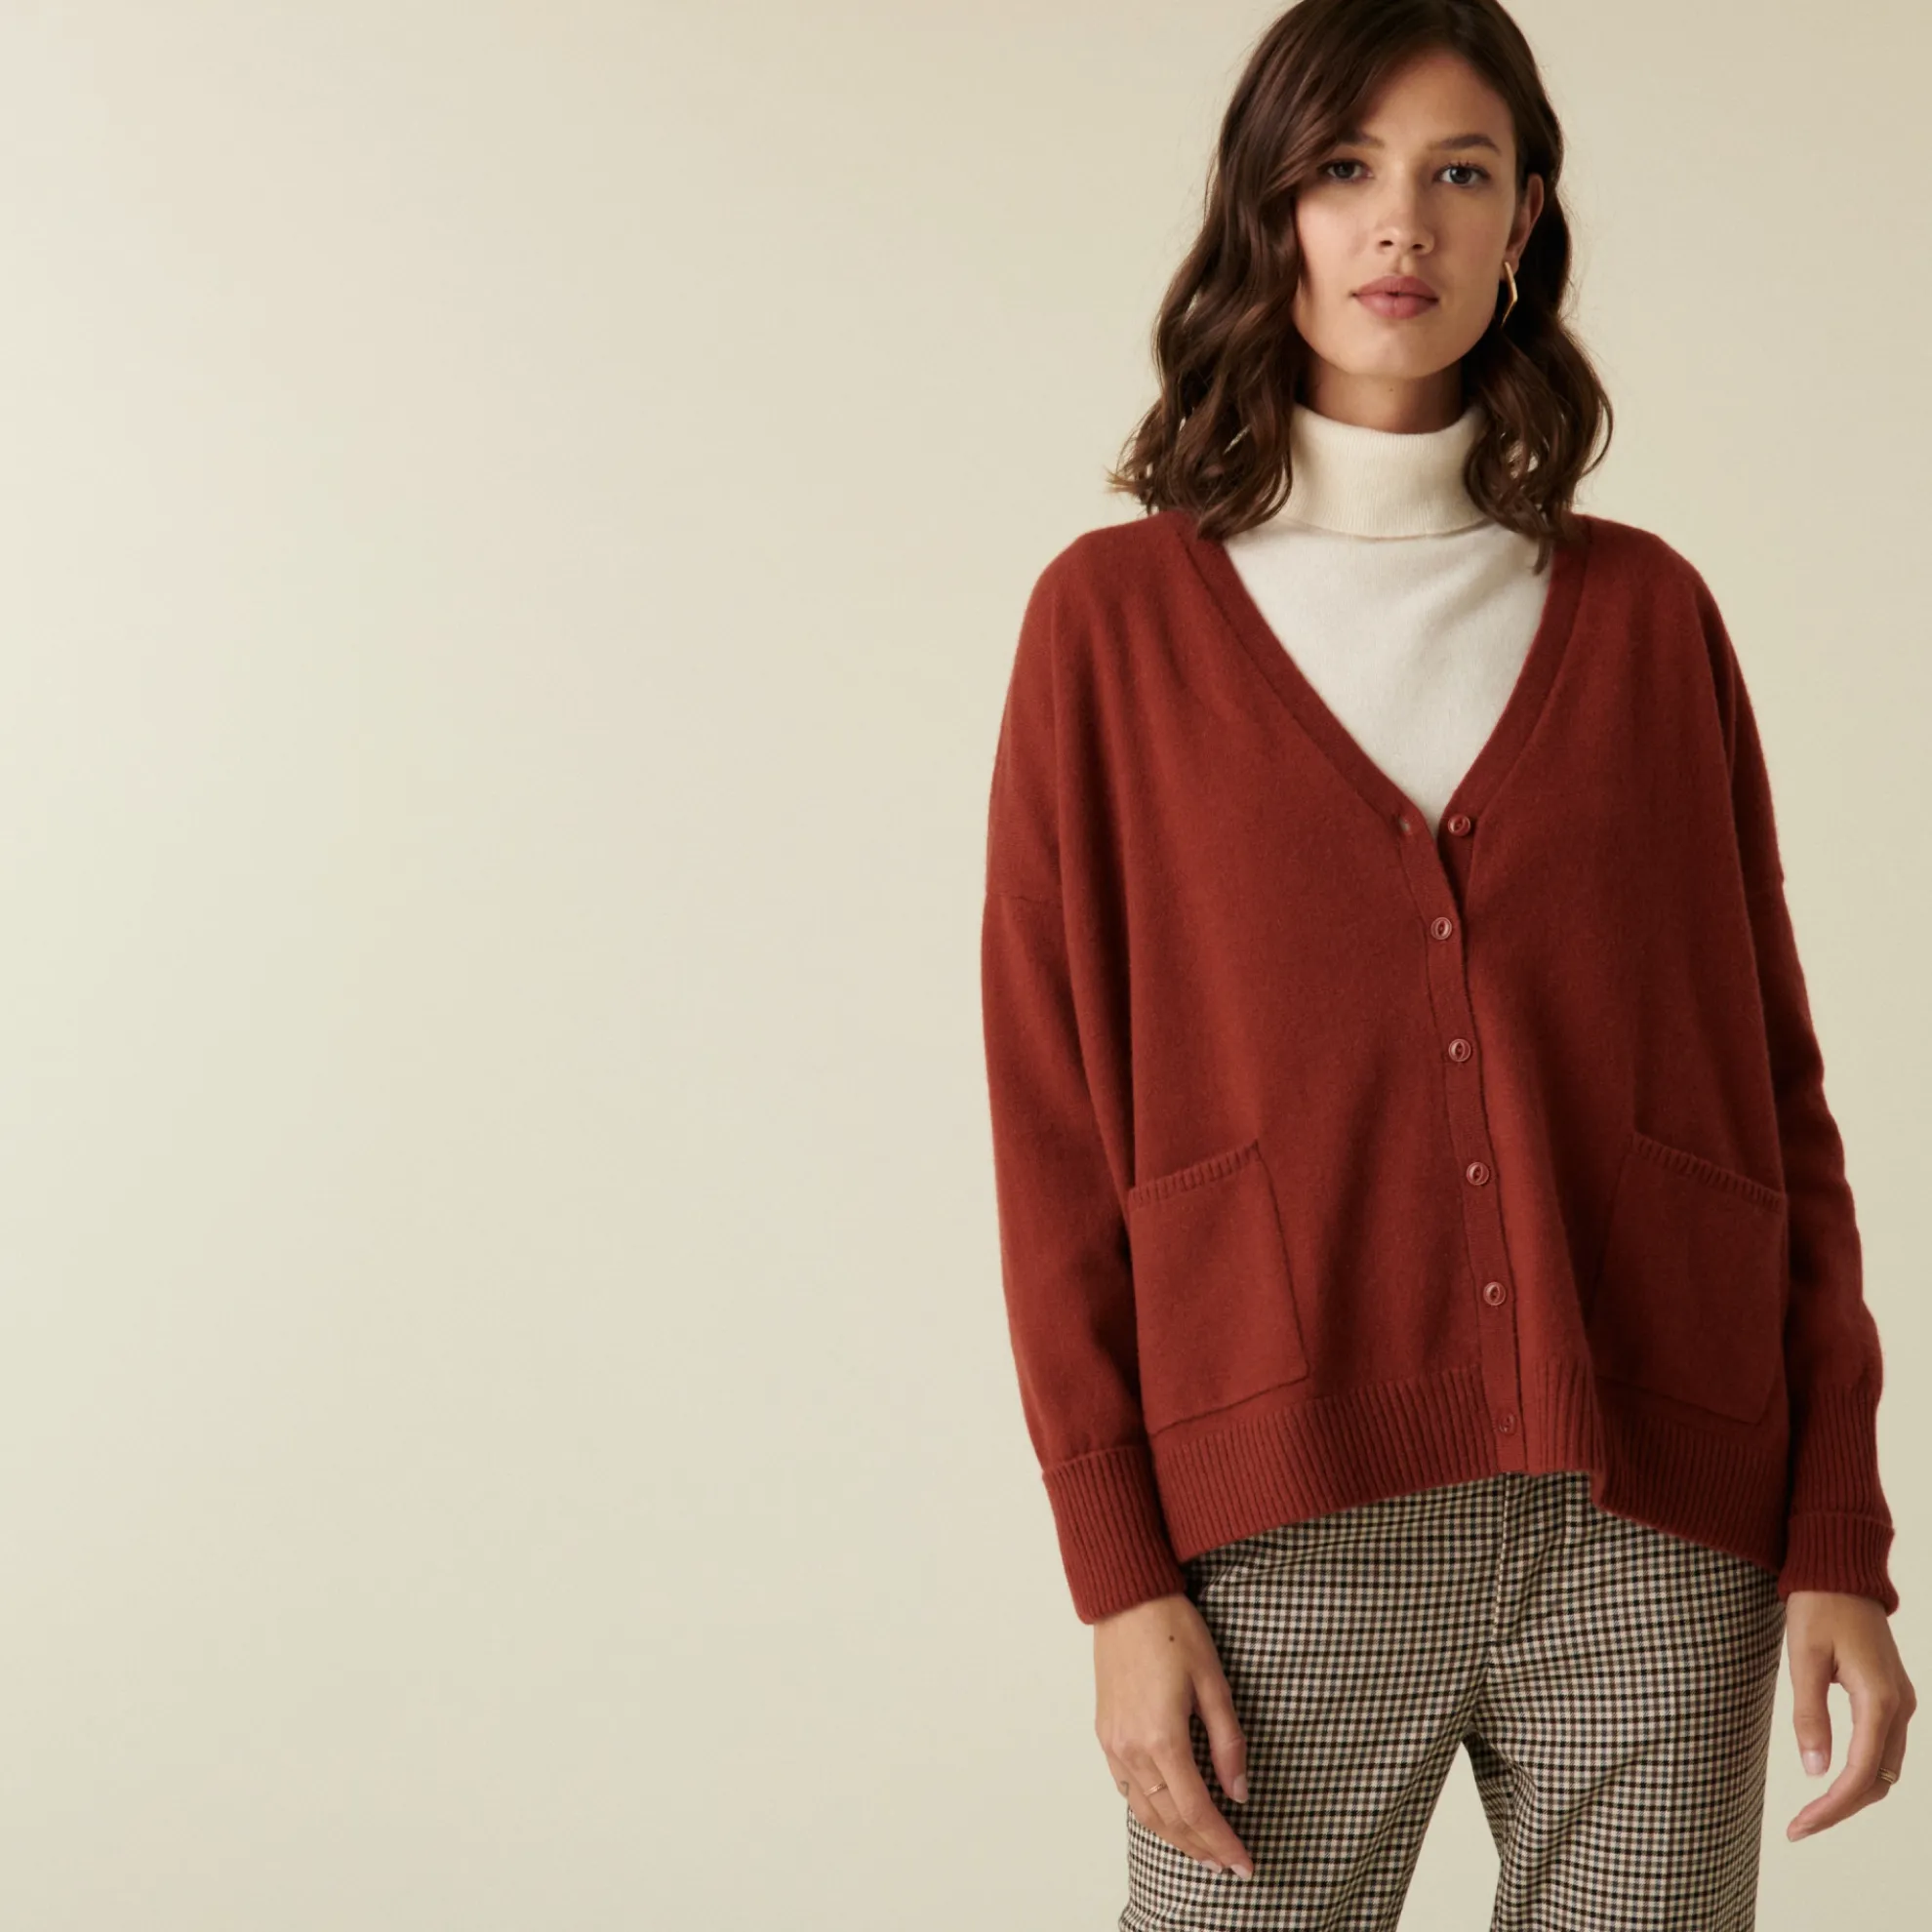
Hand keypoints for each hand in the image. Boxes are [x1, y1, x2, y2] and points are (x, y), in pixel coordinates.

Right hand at [1093, 1591, 1253, 1879]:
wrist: (1127, 1600)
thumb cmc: (1174, 1632)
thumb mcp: (1215, 1682)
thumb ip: (1228, 1742)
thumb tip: (1239, 1792)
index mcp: (1163, 1738)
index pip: (1197, 1811)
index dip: (1223, 1843)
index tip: (1245, 1864)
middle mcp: (1132, 1749)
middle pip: (1169, 1819)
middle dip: (1202, 1848)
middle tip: (1230, 1864)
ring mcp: (1114, 1743)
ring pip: (1145, 1810)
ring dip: (1175, 1836)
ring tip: (1203, 1850)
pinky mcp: (1105, 1734)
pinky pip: (1126, 1789)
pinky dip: (1150, 1811)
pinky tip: (1167, 1814)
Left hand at [1784, 1589, 1915, 1839]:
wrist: (1841, 1569)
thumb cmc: (1817, 1606)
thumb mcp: (1803, 1658)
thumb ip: (1810, 1715)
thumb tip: (1815, 1772)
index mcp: (1880, 1701)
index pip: (1860, 1775)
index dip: (1831, 1808)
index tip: (1799, 1827)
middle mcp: (1900, 1707)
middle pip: (1878, 1781)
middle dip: (1840, 1809)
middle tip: (1799, 1827)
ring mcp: (1901, 1702)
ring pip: (1885, 1768)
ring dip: (1853, 1794)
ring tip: (1811, 1812)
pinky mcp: (1892, 1695)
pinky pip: (1884, 1747)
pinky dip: (1862, 1772)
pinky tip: (1833, 1780)